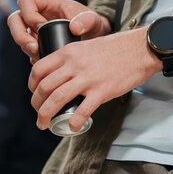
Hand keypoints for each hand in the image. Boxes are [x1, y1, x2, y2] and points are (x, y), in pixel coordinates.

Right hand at [7, 0, 110, 62]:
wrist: (95, 39)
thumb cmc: (93, 24)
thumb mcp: (94, 20)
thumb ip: (88, 21)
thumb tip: (74, 28)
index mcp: (47, 2)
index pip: (25, 2)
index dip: (29, 14)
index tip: (42, 27)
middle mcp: (37, 14)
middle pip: (14, 19)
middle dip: (20, 35)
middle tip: (34, 48)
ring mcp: (34, 30)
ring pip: (18, 36)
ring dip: (26, 47)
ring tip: (40, 56)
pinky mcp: (37, 44)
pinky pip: (27, 50)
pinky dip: (32, 57)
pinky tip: (45, 63)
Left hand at [29, 26, 162, 131]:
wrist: (140, 49)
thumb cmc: (115, 48)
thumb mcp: (86, 46)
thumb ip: (72, 57)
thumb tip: (61, 73)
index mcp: (68, 52)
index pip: (39, 69)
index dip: (31, 85)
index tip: (34, 94)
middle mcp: (74, 64)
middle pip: (44, 87)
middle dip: (36, 105)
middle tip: (39, 115)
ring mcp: (87, 78)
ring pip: (57, 99)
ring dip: (46, 115)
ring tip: (45, 124)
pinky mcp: (102, 90)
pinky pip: (82, 111)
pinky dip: (74, 122)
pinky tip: (72, 127)